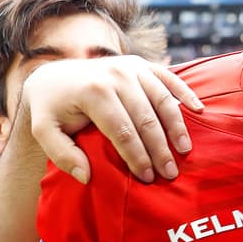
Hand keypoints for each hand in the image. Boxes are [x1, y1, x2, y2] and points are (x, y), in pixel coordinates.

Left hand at [24, 55, 203, 184]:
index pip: (123, 131)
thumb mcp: (44, 132)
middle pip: (145, 119)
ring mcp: (130, 67)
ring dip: (176, 127)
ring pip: (161, 100)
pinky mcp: (141, 64)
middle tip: (170, 173)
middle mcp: (115, 75)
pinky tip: (198, 110)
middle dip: (160, 149)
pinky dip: (185, 93)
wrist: (53, 77)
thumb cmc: (52, 110)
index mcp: (93, 92)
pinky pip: (168, 78)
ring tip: (184, 151)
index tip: (147, 178)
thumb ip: (62, 155)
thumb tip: (86, 176)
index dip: (137, 156)